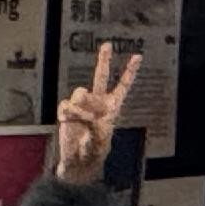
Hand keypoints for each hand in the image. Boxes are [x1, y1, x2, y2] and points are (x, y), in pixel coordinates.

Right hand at [51, 42, 138, 182]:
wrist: (78, 161)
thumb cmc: (94, 152)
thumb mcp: (100, 141)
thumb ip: (95, 125)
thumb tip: (84, 111)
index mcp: (112, 108)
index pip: (123, 86)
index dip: (129, 71)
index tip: (138, 56)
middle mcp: (98, 102)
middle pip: (101, 76)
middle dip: (104, 60)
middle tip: (107, 44)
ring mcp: (82, 105)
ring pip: (80, 93)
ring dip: (79, 106)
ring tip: (79, 120)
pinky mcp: (67, 111)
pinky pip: (66, 104)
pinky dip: (68, 113)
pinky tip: (68, 122)